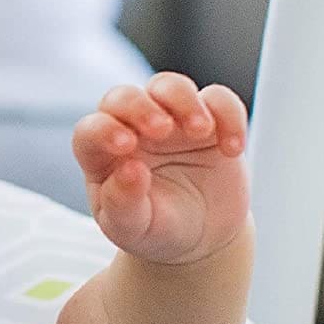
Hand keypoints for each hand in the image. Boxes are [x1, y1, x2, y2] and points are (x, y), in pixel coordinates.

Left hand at [72, 73, 249, 265]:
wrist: (200, 237)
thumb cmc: (155, 229)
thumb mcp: (132, 228)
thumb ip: (123, 203)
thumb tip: (129, 170)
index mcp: (101, 155)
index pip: (91, 130)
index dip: (103, 130)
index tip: (126, 146)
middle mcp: (131, 130)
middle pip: (124, 97)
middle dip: (141, 107)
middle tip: (163, 130)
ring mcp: (170, 121)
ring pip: (169, 86)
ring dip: (184, 101)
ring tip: (201, 131)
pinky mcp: (210, 121)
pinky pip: (218, 100)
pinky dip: (229, 115)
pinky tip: (232, 149)